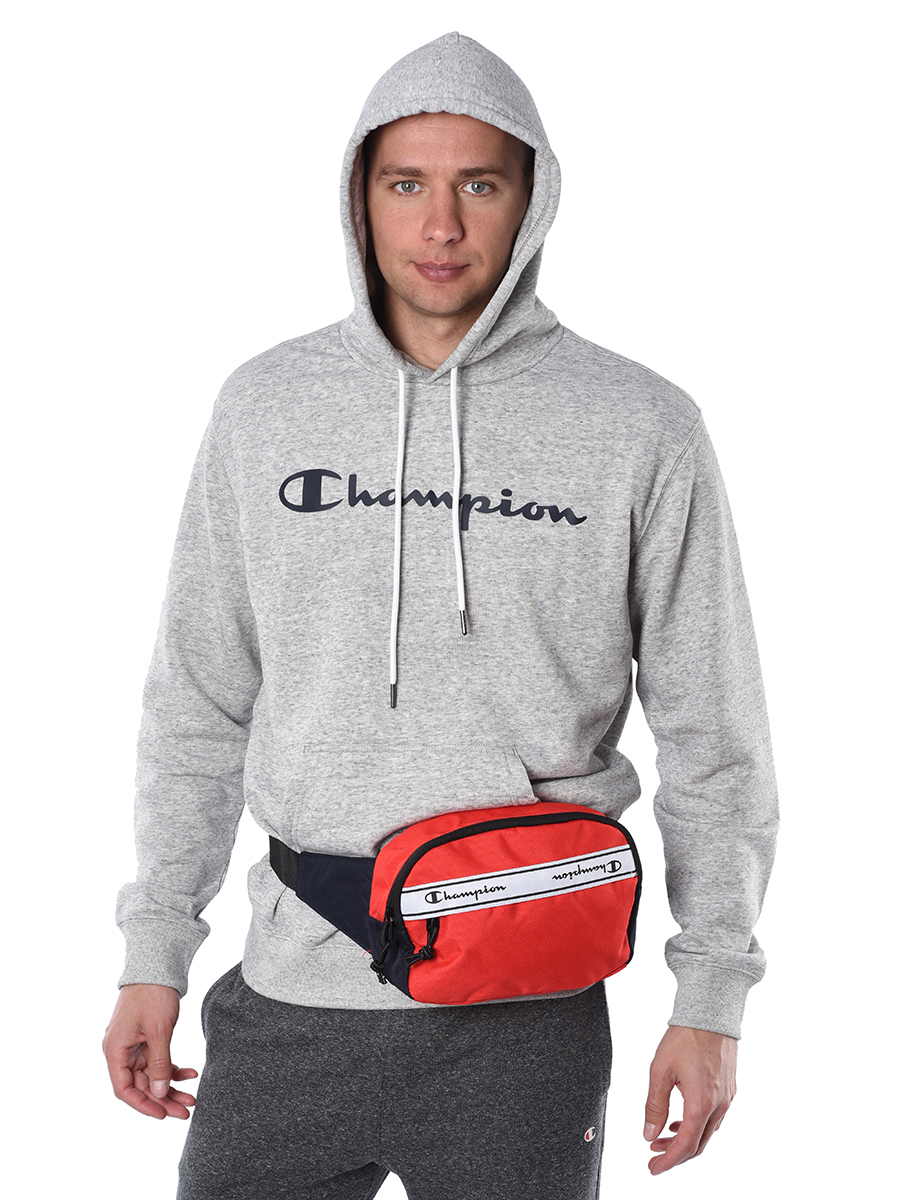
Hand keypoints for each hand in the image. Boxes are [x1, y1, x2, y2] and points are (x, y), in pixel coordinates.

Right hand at [102, 983, 197, 1118]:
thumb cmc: (153, 995)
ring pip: (151, 1076)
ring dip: (170, 1086)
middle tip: (186, 1110)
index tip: (163, 1115)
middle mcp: (121, 1051)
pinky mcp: (146, 1039)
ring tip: (193, 1096)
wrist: (157, 966)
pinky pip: (158, 1061)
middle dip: (163, 1098)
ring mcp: (133, 1045)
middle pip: (140, 1085)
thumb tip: (160, 1093)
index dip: (143, 1105)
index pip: (124, 1090)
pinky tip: (190, 1073)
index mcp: (115, 1050)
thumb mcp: (158, 1030)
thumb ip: (159, 1063)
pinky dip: (172, 1069)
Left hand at [643, 1025, 736, 1173]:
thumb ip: (654, 1105)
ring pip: (708, 1132)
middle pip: (699, 1144)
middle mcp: (719, 1105)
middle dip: (675, 1154)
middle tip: (655, 1157)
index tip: (653, 1168)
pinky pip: (714, 1117)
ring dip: (686, 1139)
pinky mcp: (730, 1089)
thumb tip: (649, 1134)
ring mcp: (727, 1098)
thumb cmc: (686, 1037)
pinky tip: (682, 1119)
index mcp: (701, 1103)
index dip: (668, 1161)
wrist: (711, 1013)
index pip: (685, 1145)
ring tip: (663, 1137)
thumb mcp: (660, 1070)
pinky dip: (697, 1125)